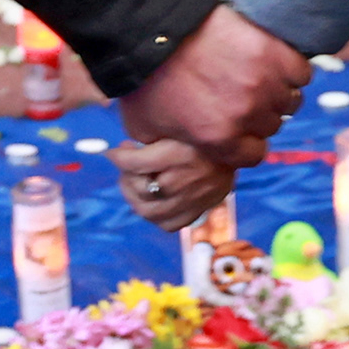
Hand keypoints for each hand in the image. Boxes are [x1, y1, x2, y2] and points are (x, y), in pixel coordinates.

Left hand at [111, 137, 234, 232]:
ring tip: (135, 184)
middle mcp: (192, 178)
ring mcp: (199, 197)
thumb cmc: (196, 130)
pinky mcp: (204, 207)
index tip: (112, 152)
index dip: (117, 157)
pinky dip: (154, 215)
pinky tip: (152, 199)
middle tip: (126, 168)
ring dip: (135, 198)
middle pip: (143, 190)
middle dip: (126, 178)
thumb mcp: (173, 125)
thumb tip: (120, 150)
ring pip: (151, 212)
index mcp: (183, 151)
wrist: (236, 144)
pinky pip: (170, 224)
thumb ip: (148, 136)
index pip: (136, 163)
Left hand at [114, 6, 312, 167]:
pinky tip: (270, 60)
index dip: (247, 141)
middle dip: (258, 113)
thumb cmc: (146, 76)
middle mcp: (248, 115)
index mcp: (219, 138)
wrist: (153, 28)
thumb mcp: (146, 126)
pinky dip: (289, 67)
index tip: (240, 126)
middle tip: (241, 93)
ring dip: (276, 90)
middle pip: (271, 124)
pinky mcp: (276, 53)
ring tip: (255, 75)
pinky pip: (300, 71)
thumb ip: (171, 147)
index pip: (254, 154)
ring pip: (289, 98)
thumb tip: (182, 158)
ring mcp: (265, 83)